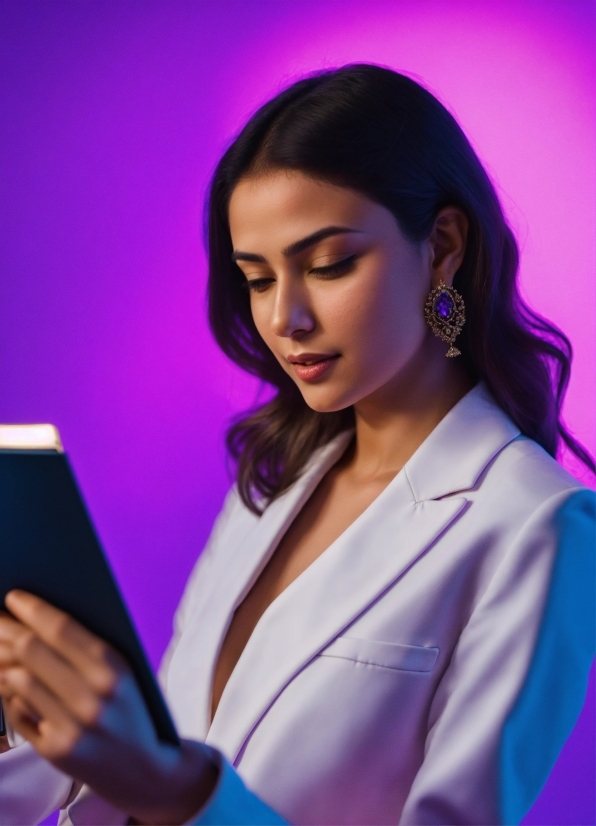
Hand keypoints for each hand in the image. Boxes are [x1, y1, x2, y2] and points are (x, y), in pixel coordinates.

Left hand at [0, 591, 217, 823]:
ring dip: (3, 660)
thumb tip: (38, 621)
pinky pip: (16, 710)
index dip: (32, 608)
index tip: (13, 595)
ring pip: (18, 679)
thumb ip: (89, 649)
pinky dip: (9, 692)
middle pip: (32, 651)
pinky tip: (9, 680)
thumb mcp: (126, 672)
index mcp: (114, 670)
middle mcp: (92, 698)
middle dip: (7, 629)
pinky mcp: (54, 751)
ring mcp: (71, 727)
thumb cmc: (132, 709)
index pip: (62, 629)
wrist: (145, 770)